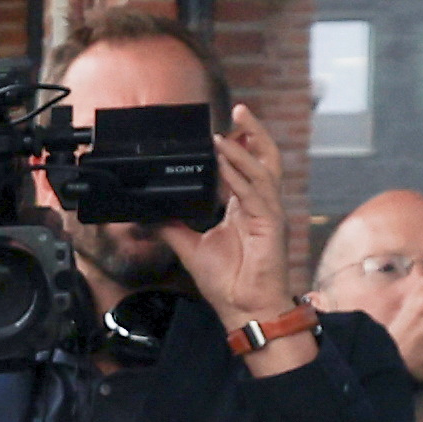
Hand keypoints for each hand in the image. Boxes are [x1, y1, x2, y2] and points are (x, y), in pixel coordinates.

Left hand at [165, 104, 306, 330]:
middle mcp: (260, 205)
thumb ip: (173, 228)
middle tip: (240, 111)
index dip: (238, 145)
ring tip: (223, 134)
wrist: (244, 310)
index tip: (221, 128)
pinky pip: (256, 192)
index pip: (246, 167)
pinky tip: (226, 161)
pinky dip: (240, 175)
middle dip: (254, 132)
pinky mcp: (271, 224)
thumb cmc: (228, 284)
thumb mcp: (191, 248)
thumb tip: (151, 214)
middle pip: (265, 158)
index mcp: (245, 208)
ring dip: (241, 150)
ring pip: (261, 170)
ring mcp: (268, 213)